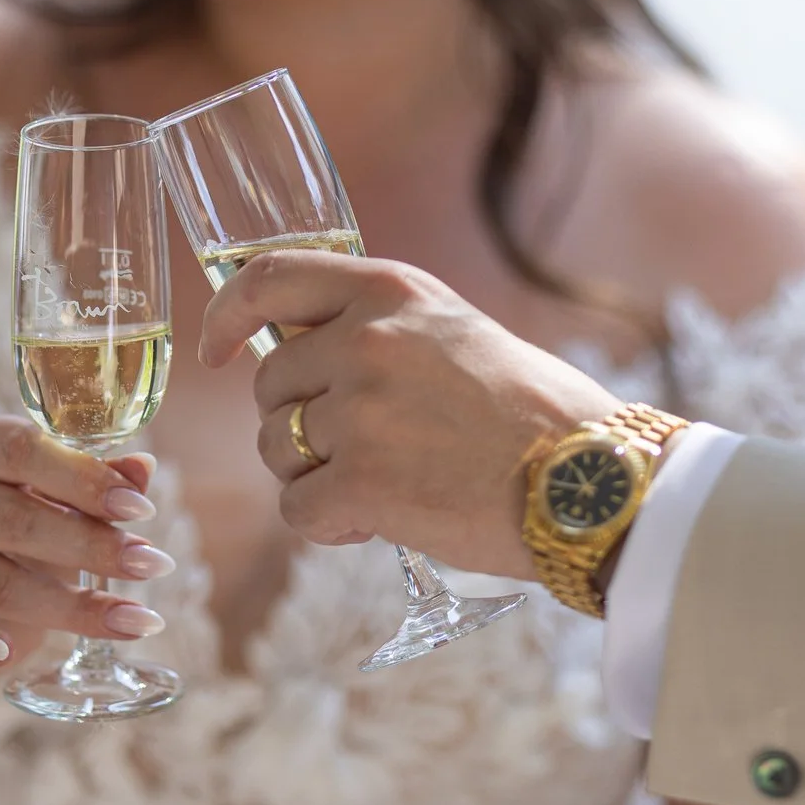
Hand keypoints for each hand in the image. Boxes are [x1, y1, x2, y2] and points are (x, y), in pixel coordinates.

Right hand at [0, 415, 174, 668]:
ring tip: (132, 621)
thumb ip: (93, 479)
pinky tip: (7, 653)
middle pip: (12, 521)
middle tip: (154, 565)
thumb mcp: (47, 490)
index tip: (142, 509)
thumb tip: (144, 470)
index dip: (84, 479)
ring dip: (66, 605)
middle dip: (90, 546)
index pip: (22, 451)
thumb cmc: (8, 513)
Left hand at [201, 251, 623, 579]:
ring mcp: (358, 411)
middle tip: (360, 451)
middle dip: (296, 425)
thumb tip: (312, 358)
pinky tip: (384, 521)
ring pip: (277, 451)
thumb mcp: (458, 334)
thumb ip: (386, 333)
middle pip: (270, 386)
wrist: (589, 481)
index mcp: (392, 293)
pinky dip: (331, 525)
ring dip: (315, 477)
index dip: (227, 314)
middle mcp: (365, 341)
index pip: (271, 279)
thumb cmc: (539, 414)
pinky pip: (297, 510)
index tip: (215, 347)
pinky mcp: (359, 482)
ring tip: (387, 484)